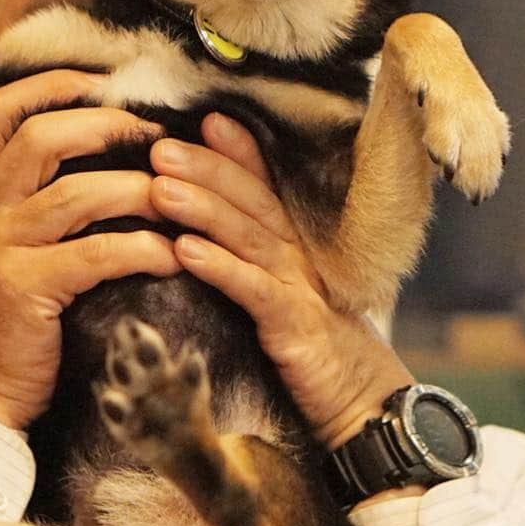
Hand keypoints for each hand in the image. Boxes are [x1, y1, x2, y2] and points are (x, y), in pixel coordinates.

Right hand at [0, 70, 179, 429]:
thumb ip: (27, 195)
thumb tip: (96, 153)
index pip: (5, 109)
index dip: (56, 84)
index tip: (107, 82)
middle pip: (41, 135)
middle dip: (107, 125)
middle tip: (157, 136)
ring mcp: (0, 249)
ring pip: (76, 194)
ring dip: (137, 189)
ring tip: (177, 198)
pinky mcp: (25, 290)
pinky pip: (95, 255)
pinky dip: (142, 248)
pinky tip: (171, 254)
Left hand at [149, 113, 413, 449]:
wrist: (364, 406)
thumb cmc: (315, 355)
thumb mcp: (281, 301)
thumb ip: (251, 267)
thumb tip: (201, 240)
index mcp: (292, 249)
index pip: (264, 189)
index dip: (237, 152)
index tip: (204, 119)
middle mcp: (297, 259)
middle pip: (251, 201)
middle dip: (207, 168)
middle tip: (160, 144)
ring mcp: (298, 289)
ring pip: (248, 236)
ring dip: (202, 206)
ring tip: (160, 186)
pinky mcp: (294, 327)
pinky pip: (251, 290)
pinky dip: (218, 266)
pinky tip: (183, 249)